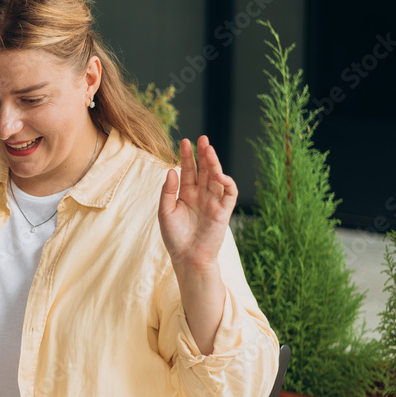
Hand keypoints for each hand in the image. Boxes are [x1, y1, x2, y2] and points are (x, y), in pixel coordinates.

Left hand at [158, 136, 237, 271]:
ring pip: (217, 178)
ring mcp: (213, 202)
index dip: (187, 156)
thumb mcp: (165, 212)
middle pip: (204, 170)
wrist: (187, 258)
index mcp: (186, 194)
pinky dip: (227, 183)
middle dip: (203, 154)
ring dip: (214, 163)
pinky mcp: (223, 211)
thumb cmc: (174, 237)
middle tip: (202, 138)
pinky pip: (230, 193)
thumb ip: (168, 191)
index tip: (185, 141)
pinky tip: (219, 174)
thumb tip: (172, 170)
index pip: (189, 170)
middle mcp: (201, 195)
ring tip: (209, 149)